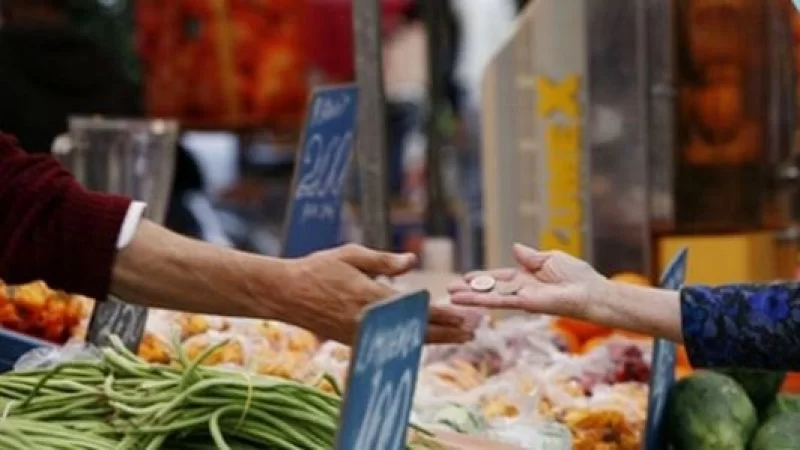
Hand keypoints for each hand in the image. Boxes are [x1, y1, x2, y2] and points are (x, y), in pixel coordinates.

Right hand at [284, 244, 474, 343]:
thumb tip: (411, 262)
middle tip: (474, 330)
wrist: (286, 292)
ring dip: (435, 338)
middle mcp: (371, 320)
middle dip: (449, 331)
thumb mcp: (352, 255)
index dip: (444, 314)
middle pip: (418, 331)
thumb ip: (383, 261)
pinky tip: (427, 338)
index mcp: (373, 297)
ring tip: (460, 337)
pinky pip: (390, 343)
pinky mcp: (354, 340)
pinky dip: (412, 341)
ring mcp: (363, 334)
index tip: (465, 316)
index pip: (417, 309)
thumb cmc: (318, 269)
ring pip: (406, 340)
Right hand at [448, 244, 608, 319]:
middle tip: (449, 288)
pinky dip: (480, 299)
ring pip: (489, 296)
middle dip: (470, 288)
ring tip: (450, 296)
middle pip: (489, 288)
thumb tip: (515, 247)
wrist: (591, 292)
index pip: (498, 278)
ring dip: (469, 296)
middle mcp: (520, 289)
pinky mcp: (523, 304)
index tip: (465, 277)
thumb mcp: (550, 259)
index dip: (482, 278)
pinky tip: (465, 299)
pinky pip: (498, 301)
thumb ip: (530, 257)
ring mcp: (520, 298)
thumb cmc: (577, 275)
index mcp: (526, 277)